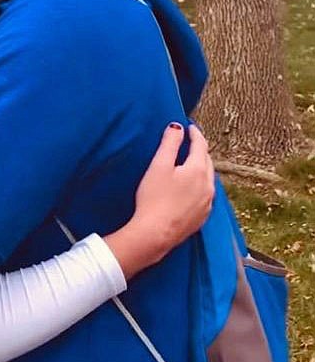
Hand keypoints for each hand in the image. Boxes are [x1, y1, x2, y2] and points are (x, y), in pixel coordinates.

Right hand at [104, 122, 213, 278]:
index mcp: (198, 170)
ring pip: (208, 179)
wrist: (155, 233)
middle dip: (200, 150)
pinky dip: (200, 186)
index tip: (190, 128)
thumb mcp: (159, 166)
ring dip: (202, 169)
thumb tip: (177, 127)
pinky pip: (205, 196)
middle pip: (207, 162)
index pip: (200, 145)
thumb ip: (169, 143)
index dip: (195, 134)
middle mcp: (207, 186)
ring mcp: (206, 204)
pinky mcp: (201, 217)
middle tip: (191, 143)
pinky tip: (191, 189)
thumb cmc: (154, 200)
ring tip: (192, 164)